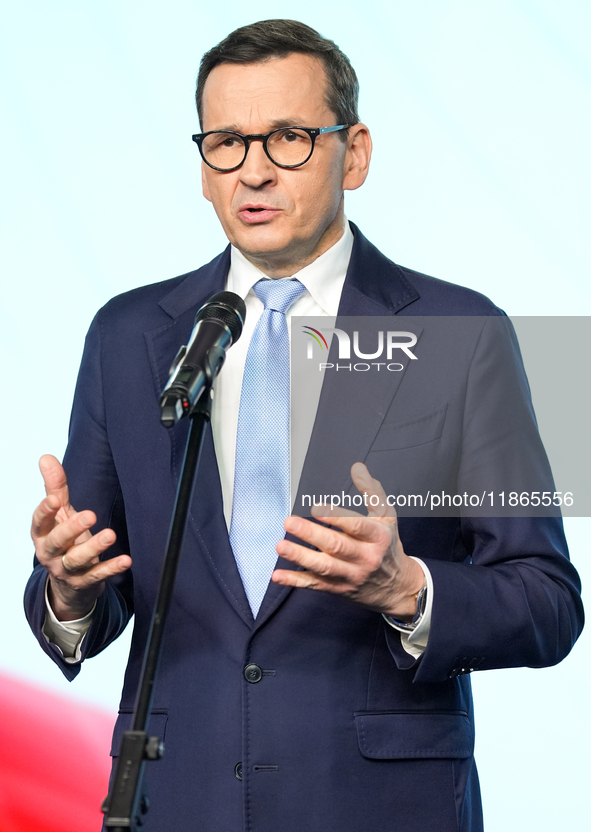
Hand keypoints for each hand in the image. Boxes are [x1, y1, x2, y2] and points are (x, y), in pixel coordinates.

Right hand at [30, 454, 131, 620]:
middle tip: (90, 515)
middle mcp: (50, 553)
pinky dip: (111, 568)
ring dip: (94, 548)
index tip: (54, 499)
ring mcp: (66, 570)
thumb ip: (55, 487)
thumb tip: (46, 457)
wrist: (68, 582)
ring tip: (110, 535)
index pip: (39, 522)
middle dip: (71, 528)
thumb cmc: (64, 539)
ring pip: (77, 560)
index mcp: (42, 534)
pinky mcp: (84, 582)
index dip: (45, 511)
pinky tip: (126, 560)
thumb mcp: (59, 513)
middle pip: (57, 542)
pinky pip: (97, 576)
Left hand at [273, 462, 423, 617]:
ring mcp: (351, 575)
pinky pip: (315, 585)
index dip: (336, 517)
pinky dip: (295, 581)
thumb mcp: (386, 516)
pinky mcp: (338, 588)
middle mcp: (365, 558)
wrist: (396, 587)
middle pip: (337, 546)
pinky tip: (278, 575)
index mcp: (377, 537)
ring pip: (324, 567)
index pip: (357, 526)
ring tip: (280, 546)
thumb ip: (371, 491)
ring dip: (300, 557)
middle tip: (290, 522)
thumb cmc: (387, 545)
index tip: (315, 509)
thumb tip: (357, 467)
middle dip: (311, 534)